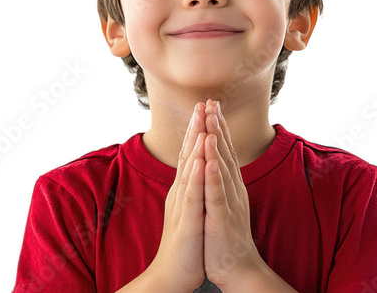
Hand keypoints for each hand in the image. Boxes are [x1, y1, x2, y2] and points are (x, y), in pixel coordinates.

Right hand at [149, 103, 207, 291]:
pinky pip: (192, 195)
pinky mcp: (187, 221)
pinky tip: (200, 159)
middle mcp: (181, 190)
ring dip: (194, 143)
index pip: (190, 152)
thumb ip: (191, 185)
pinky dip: (196, 175)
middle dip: (195, 127)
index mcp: (185, 187)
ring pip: (188, 169)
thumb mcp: (190, 206)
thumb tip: (196, 165)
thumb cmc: (185, 240)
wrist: (171, 273)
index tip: (204, 108)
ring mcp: (182, 204)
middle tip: (201, 102)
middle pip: (187, 153)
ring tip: (200, 121)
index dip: (197, 130)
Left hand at [202, 99, 262, 289]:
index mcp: (229, 183)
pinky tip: (209, 160)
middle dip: (216, 125)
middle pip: (223, 151)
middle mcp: (232, 187)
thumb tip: (216, 158)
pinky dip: (213, 176)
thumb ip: (221, 178)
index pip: (223, 149)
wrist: (238, 267)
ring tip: (211, 121)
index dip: (217, 126)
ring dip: (216, 142)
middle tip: (211, 101)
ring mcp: (227, 201)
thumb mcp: (223, 199)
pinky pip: (216, 194)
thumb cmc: (226, 232)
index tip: (211, 104)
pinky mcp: (221, 217)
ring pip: (221, 167)